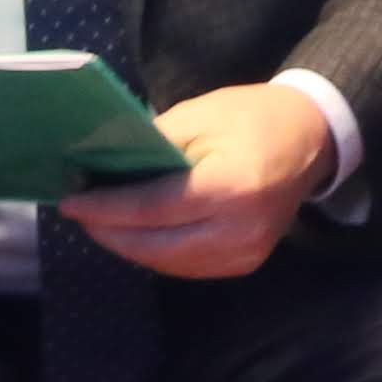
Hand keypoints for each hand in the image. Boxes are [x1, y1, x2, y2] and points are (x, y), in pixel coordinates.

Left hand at [54, 81, 337, 278]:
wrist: (311, 140)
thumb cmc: (252, 117)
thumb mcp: (198, 116)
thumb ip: (151, 146)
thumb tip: (102, 168)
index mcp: (229, 187)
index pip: (152, 208)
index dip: (106, 208)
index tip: (70, 201)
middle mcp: (238, 230)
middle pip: (154, 245)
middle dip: (109, 231)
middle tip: (78, 213)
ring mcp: (244, 253)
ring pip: (167, 261)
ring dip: (129, 245)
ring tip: (100, 222)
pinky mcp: (245, 262)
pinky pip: (188, 266)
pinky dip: (156, 252)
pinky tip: (136, 234)